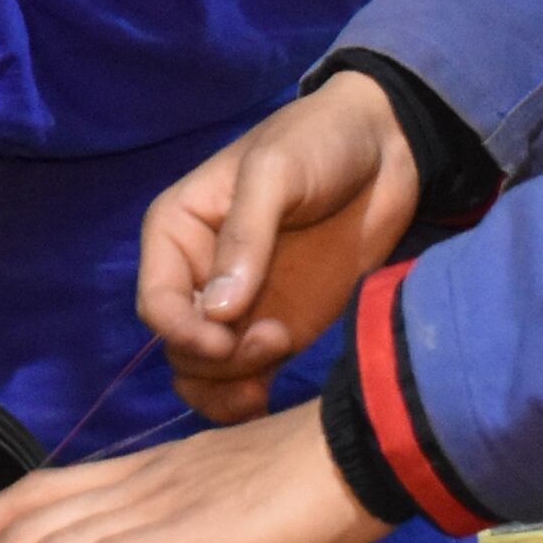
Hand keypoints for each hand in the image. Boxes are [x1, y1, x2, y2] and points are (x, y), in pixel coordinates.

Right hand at [138, 74, 418, 418]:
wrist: (385, 150)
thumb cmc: (318, 142)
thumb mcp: (276, 171)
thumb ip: (247, 235)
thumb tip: (220, 311)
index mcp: (178, 232)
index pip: (157, 303)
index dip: (184, 332)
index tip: (227, 340)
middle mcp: (198, 276)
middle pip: (179, 348)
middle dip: (219, 360)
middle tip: (276, 339)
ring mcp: (239, 310)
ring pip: (203, 375)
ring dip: (230, 386)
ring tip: (279, 356)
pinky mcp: (276, 332)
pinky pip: (242, 383)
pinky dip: (245, 400)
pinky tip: (269, 395)